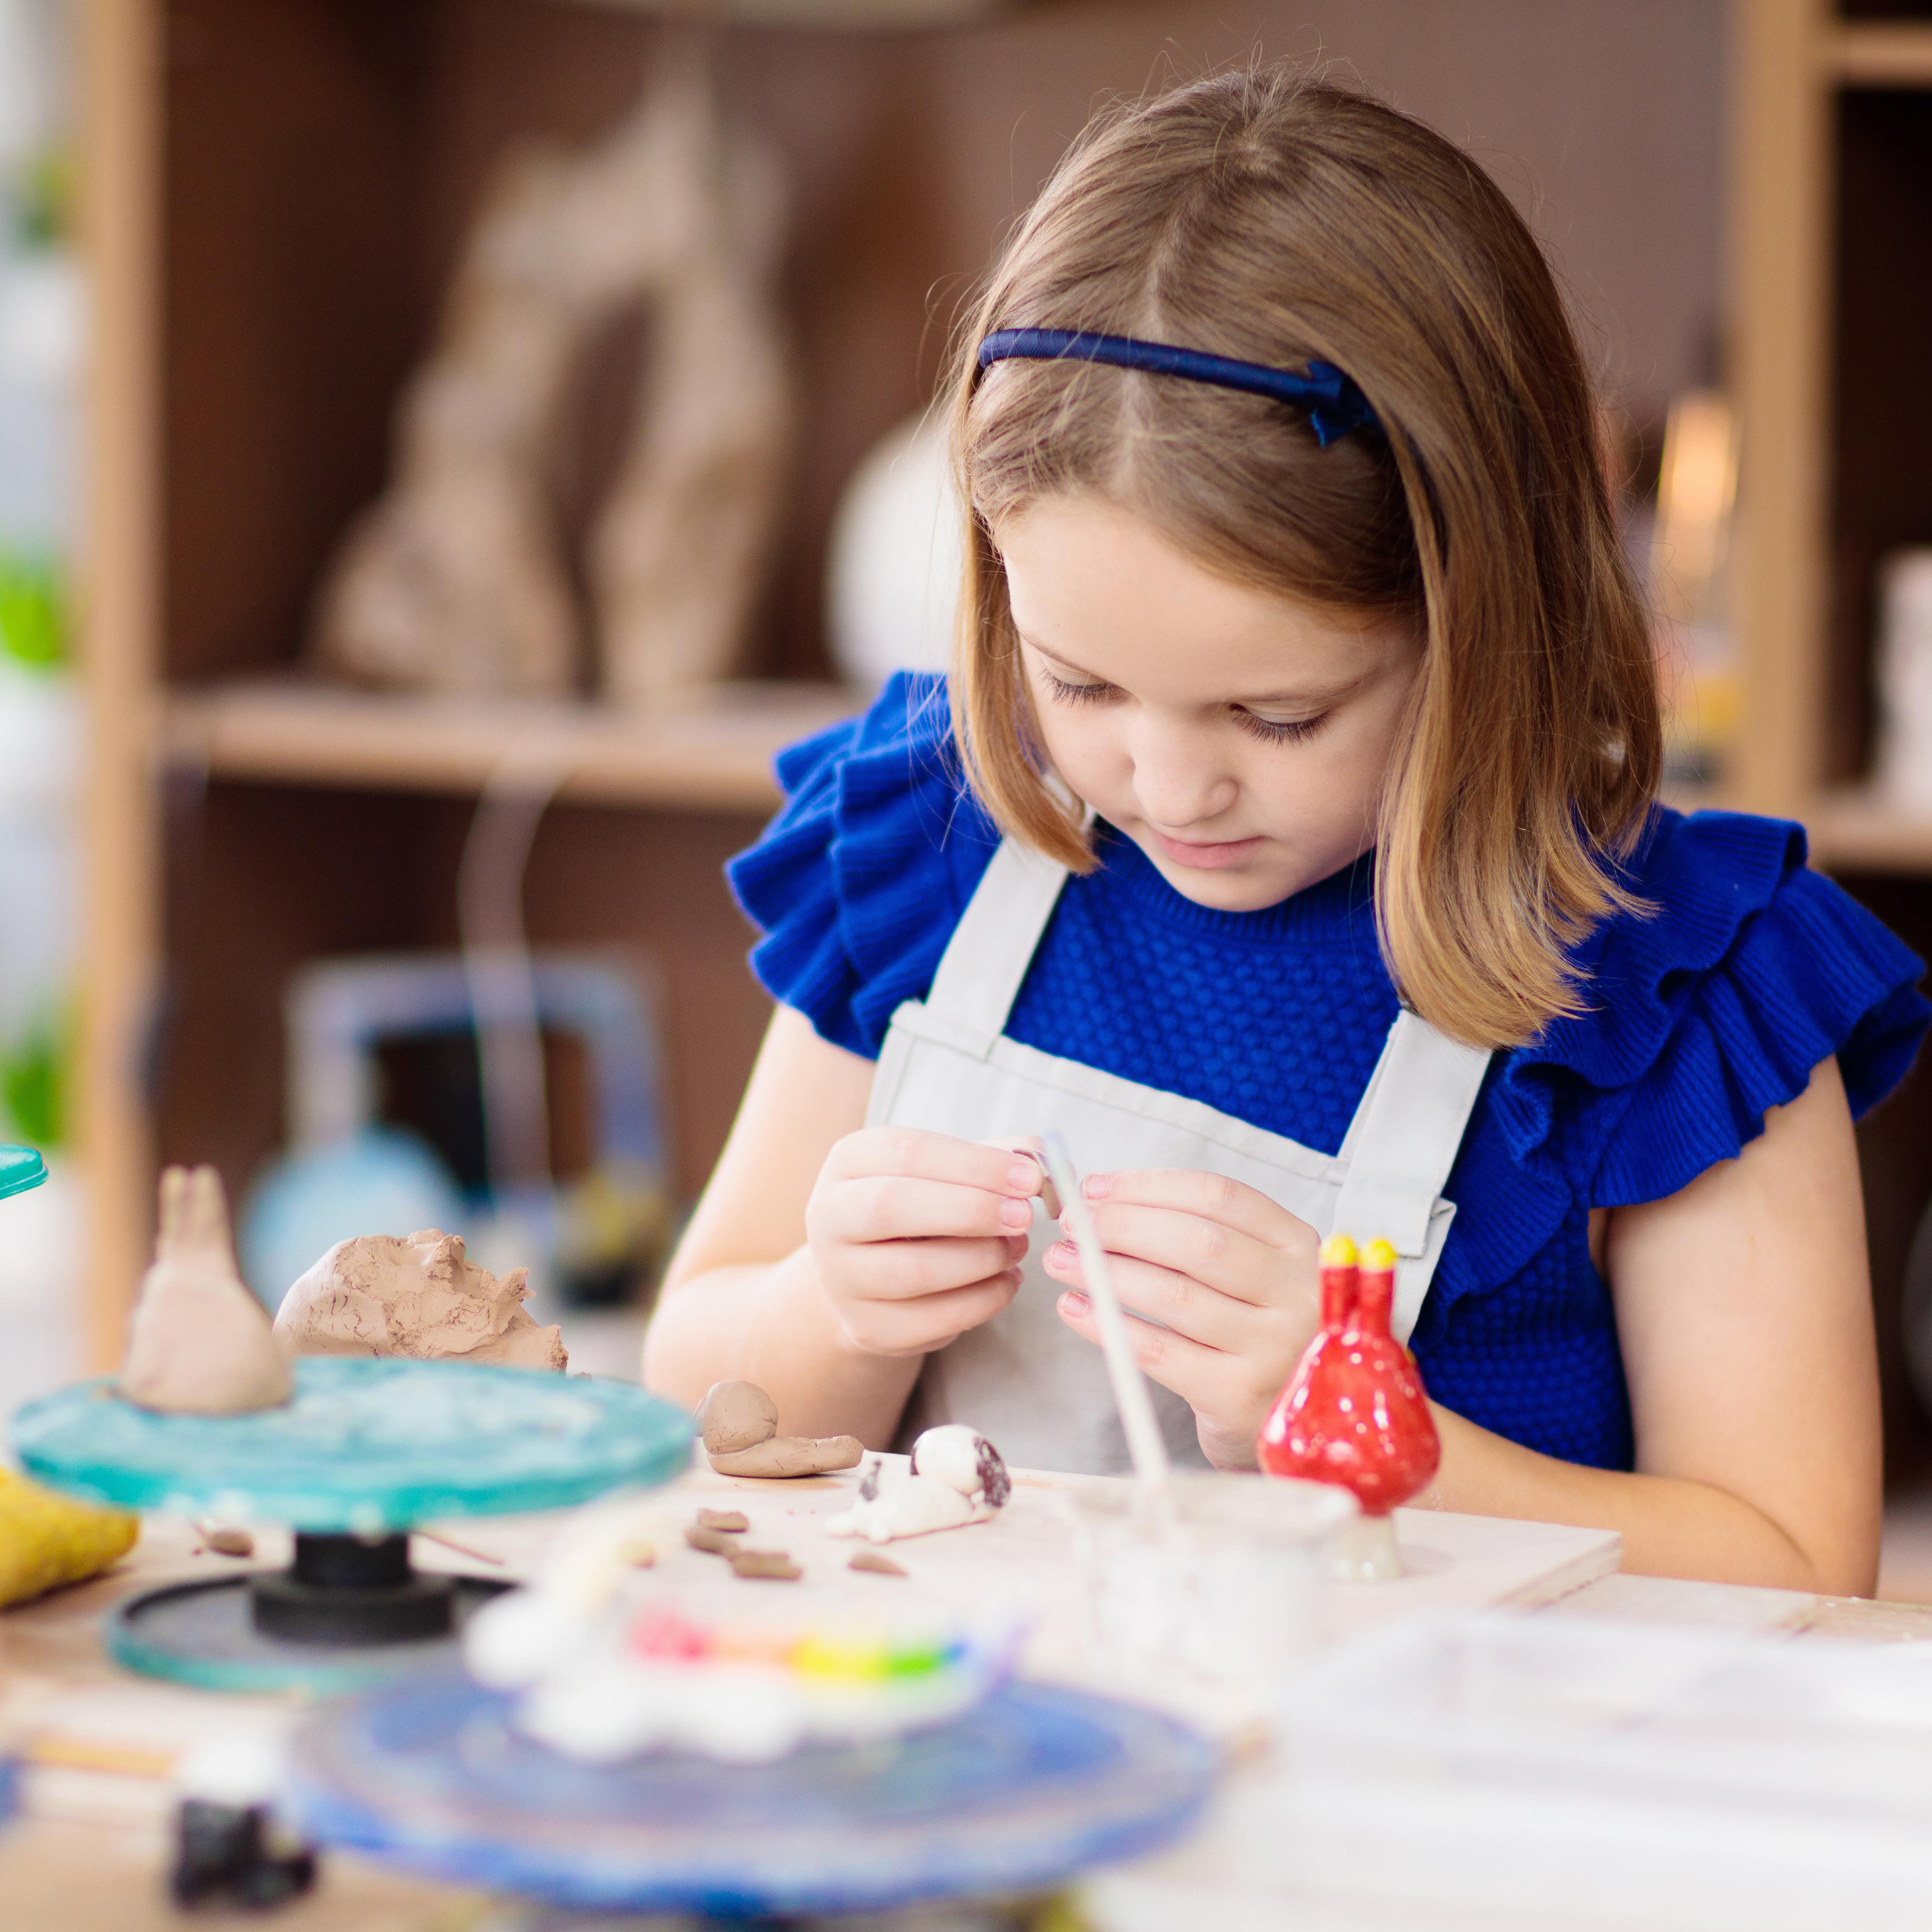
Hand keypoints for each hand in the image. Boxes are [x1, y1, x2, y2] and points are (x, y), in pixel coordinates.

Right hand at [805, 1128, 1044, 1357]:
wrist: (871, 1273)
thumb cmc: (920, 1208)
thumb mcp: (945, 1170)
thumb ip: (992, 1158)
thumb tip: (1041, 1159)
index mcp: (849, 1162)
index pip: (907, 1152)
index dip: (974, 1164)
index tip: (1029, 1177)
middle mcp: (829, 1217)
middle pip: (892, 1206)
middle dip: (971, 1210)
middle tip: (1024, 1216)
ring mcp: (841, 1278)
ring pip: (913, 1271)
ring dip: (981, 1260)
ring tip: (1017, 1249)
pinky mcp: (866, 1328)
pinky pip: (932, 1320)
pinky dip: (983, 1301)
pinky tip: (1007, 1282)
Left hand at [1044, 1168, 1320, 1468]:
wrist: (1295, 1420)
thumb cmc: (1251, 1329)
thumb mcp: (1248, 1272)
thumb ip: (1195, 1232)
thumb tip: (1101, 1196)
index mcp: (1299, 1245)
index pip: (1219, 1197)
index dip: (1149, 1187)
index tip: (1095, 1188)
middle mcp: (1296, 1293)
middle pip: (1198, 1242)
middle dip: (1123, 1226)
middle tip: (1073, 1225)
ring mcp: (1272, 1347)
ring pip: (1174, 1296)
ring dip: (1105, 1272)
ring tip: (1061, 1262)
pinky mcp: (1238, 1395)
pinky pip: (1158, 1351)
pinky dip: (1107, 1325)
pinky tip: (1075, 1308)